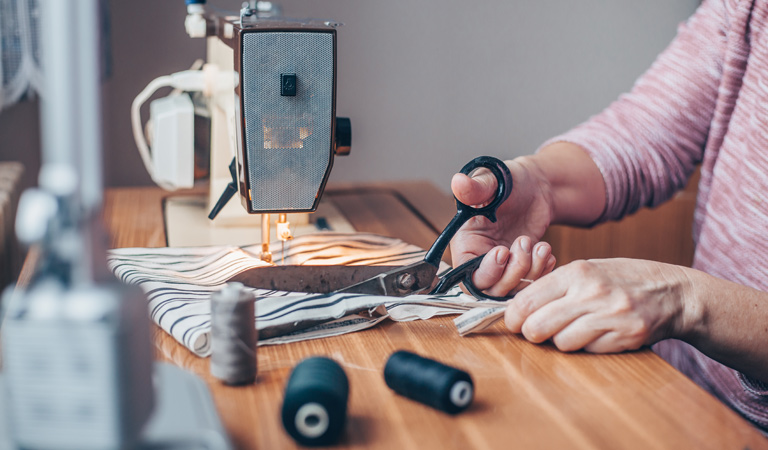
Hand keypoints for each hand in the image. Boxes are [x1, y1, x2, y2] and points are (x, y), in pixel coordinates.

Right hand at [450, 156, 555, 295]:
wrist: (536, 187)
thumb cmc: (509, 181)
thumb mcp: (491, 182)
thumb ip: (474, 187)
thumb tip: (459, 182)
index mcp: (465, 242)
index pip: (467, 274)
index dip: (486, 270)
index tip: (502, 250)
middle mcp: (480, 259)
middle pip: (490, 288)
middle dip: (512, 272)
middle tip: (526, 242)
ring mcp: (501, 268)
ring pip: (512, 290)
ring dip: (530, 272)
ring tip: (540, 246)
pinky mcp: (519, 270)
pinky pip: (528, 285)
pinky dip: (541, 273)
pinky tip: (546, 252)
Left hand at [504, 258, 691, 352]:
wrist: (674, 292)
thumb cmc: (624, 279)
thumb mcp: (589, 269)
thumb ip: (556, 285)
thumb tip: (518, 307)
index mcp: (578, 272)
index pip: (528, 300)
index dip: (513, 316)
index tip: (513, 321)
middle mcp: (592, 293)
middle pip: (538, 327)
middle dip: (532, 333)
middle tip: (537, 331)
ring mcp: (610, 317)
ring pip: (561, 343)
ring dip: (562, 340)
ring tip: (576, 328)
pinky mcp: (625, 337)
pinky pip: (588, 351)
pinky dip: (587, 347)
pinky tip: (598, 333)